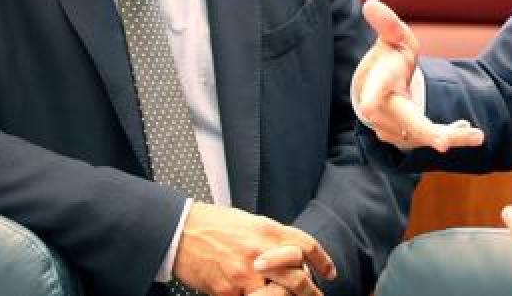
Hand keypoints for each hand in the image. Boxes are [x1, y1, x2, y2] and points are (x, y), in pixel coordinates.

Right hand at [173, 203, 335, 295]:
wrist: (181, 231)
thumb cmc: (213, 224)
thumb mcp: (250, 222)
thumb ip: (272, 238)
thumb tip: (291, 256)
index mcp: (268, 231)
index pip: (306, 246)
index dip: (323, 261)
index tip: (330, 273)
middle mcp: (261, 253)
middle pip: (298, 278)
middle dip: (310, 292)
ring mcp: (245, 275)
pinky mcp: (228, 292)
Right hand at [352, 0, 484, 151]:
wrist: (379, 87)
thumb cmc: (390, 59)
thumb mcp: (393, 39)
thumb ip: (388, 24)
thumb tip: (371, 4)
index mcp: (378, 84)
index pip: (373, 93)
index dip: (375, 101)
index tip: (372, 108)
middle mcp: (382, 111)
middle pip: (407, 125)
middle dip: (431, 135)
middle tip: (454, 141)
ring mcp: (391, 128)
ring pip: (422, 138)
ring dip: (449, 136)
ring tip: (475, 135)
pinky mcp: (404, 137)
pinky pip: (428, 140)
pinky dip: (449, 136)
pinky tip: (470, 133)